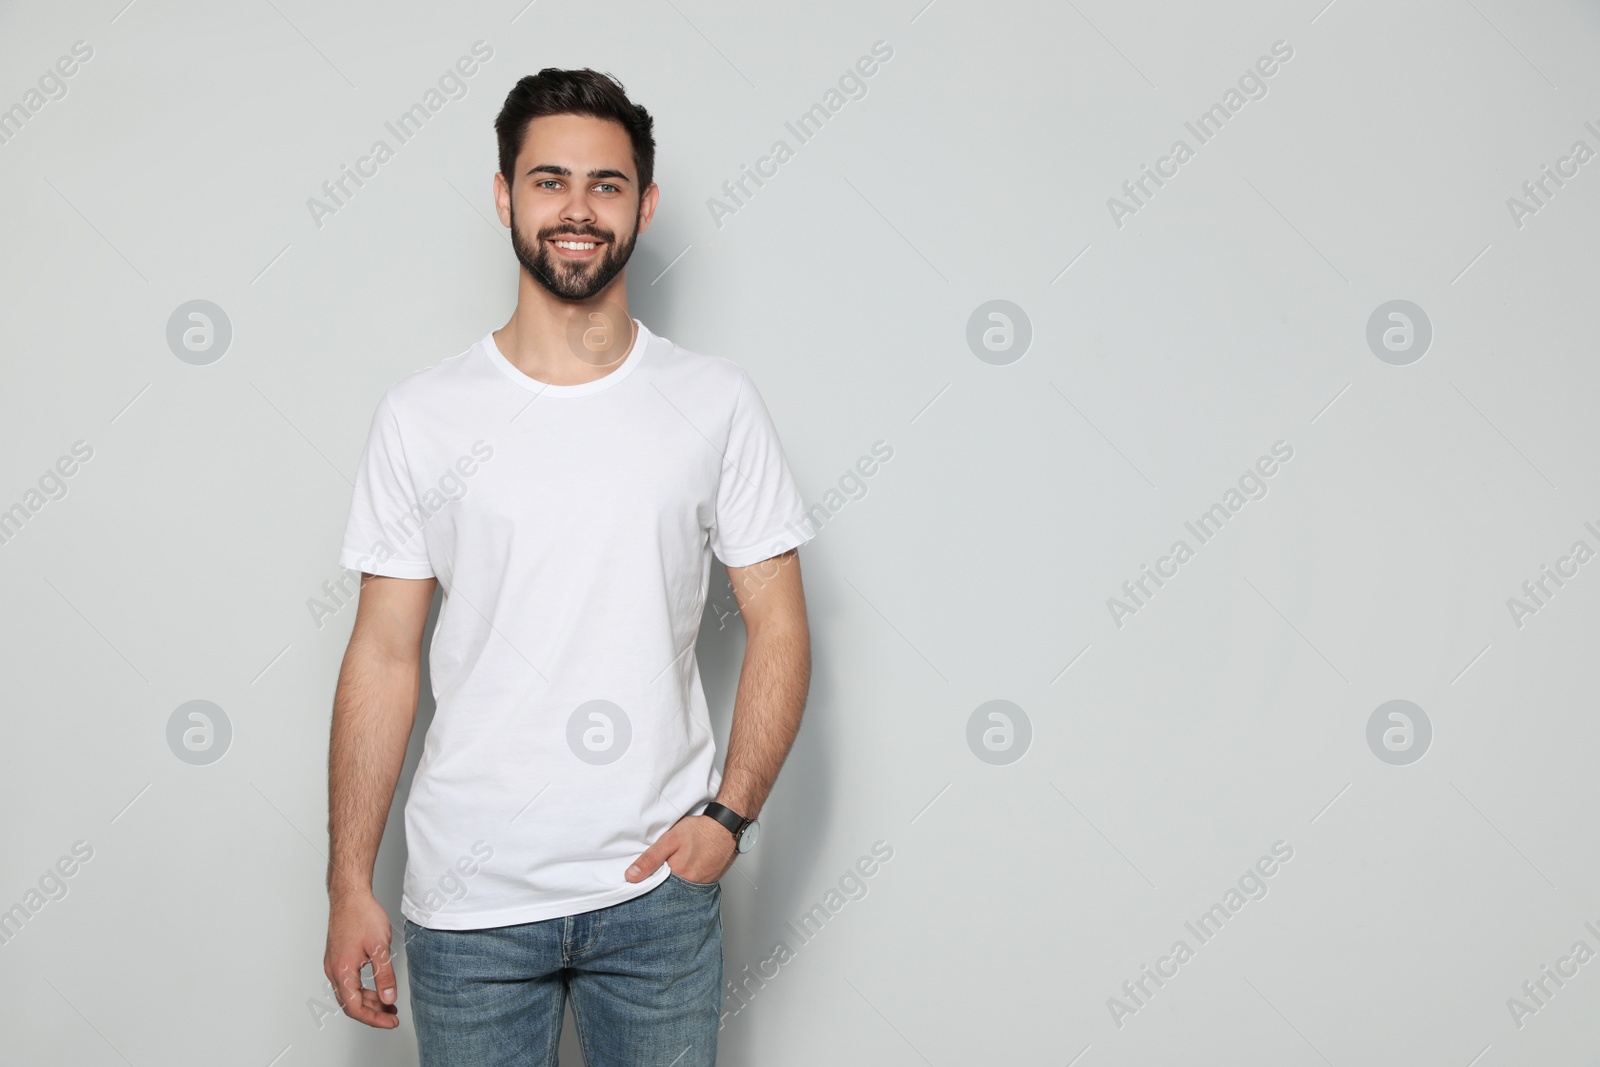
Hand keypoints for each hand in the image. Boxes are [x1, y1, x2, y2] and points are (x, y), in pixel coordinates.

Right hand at [324, 892, 399, 1028]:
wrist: (350, 895)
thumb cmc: (362, 916)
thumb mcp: (380, 947)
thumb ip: (384, 976)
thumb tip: (389, 998)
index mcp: (342, 971)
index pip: (355, 1008)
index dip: (374, 1019)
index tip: (391, 1021)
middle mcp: (334, 971)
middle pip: (350, 1004)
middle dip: (373, 1012)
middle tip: (392, 1015)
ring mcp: (334, 964)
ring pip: (349, 993)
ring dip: (368, 1001)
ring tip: (388, 1003)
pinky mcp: (338, 957)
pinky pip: (348, 982)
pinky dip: (363, 989)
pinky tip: (377, 987)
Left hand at [626, 813, 736, 883]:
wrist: (727, 826)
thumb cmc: (700, 830)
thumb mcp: (670, 840)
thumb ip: (650, 859)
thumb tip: (631, 876)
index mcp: (678, 877)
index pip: (656, 890)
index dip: (647, 885)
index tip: (640, 883)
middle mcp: (691, 885)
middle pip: (670, 892)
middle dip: (661, 886)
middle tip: (660, 872)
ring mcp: (703, 885)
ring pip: (682, 890)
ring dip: (675, 884)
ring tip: (674, 870)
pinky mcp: (711, 881)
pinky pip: (694, 886)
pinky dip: (688, 881)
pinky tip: (687, 869)